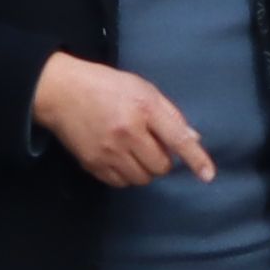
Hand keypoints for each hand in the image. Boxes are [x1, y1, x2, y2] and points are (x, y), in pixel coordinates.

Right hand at [30, 53, 211, 188]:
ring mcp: (108, 151)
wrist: (61, 92)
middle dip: (162, 160)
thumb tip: (192, 139)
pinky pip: (121, 183)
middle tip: (150, 145)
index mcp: (143, 108)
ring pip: (141, 178)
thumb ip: (169, 114)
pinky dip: (126, 175)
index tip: (208, 175)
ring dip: (144, 169)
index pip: (177, 139)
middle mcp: (127, 132)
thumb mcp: (141, 88)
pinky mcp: (93, 164)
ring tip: (134, 151)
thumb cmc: (106, 86)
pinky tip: (119, 158)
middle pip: (160, 166)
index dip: (196, 159)